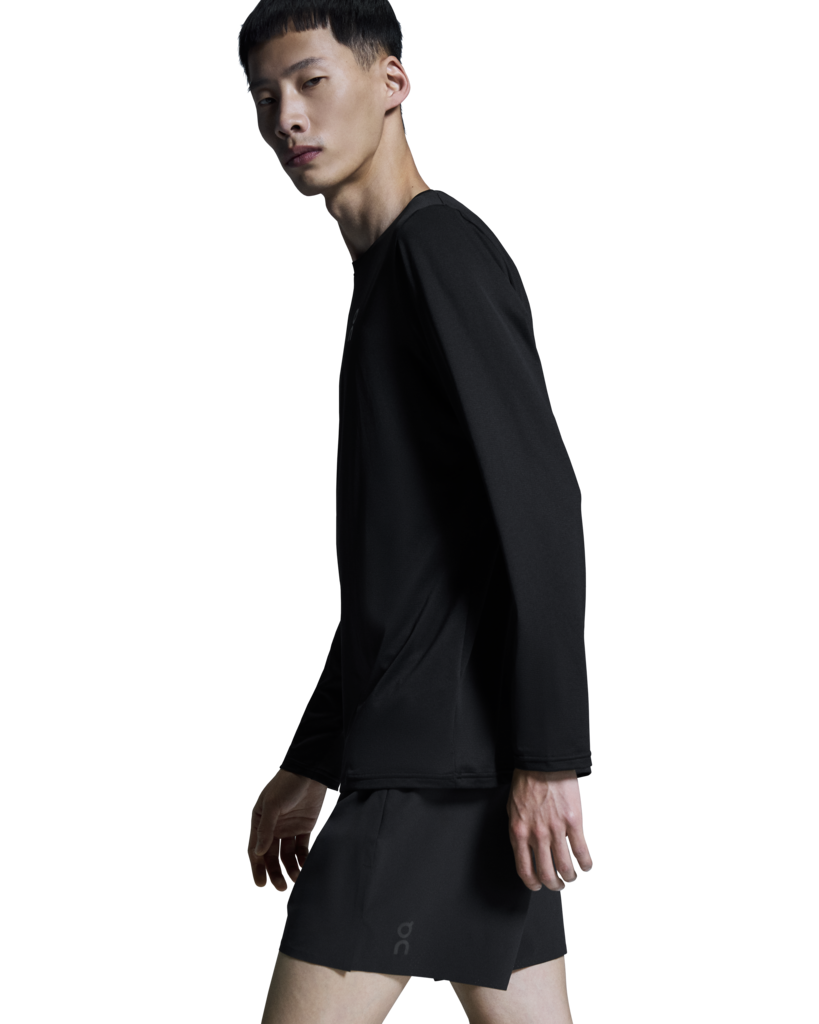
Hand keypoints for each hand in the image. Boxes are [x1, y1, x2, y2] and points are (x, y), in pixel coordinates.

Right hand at [248, 769, 328, 890]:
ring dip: (290, 868)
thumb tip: (258, 853)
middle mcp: (273, 827)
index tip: (260, 884)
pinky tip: (306, 868)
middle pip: (272, 856)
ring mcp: (289, 827)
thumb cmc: (286, 784)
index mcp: (260, 821)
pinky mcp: (305, 826)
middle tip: (281, 887)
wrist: (311, 770)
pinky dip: (303, 858)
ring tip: (296, 879)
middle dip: (275, 872)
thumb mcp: (272, 804)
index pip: (256, 850)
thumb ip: (266, 829)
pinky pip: (302, 847)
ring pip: (287, 854)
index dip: (257, 868)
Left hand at [507, 768, 593, 891]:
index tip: (538, 885)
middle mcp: (537, 835)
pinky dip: (586, 864)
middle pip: (547, 874)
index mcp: (519, 832)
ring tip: (573, 875)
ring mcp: (556, 830)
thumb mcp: (513, 809)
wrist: (543, 763)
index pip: (524, 869)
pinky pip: (582, 852)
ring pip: (565, 868)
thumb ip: (520, 831)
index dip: (533, 883)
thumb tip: (525, 849)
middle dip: (554, 885)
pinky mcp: (574, 822)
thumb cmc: (527, 782)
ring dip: (571, 877)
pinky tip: (587, 865)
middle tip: (560, 884)